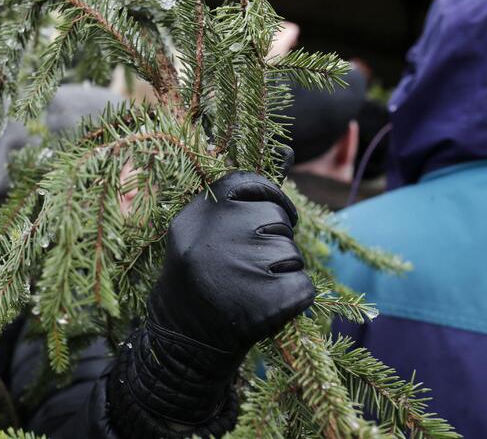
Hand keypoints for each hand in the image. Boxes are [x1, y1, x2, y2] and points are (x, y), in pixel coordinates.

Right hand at [149, 170, 314, 354]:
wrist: (183, 339)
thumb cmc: (202, 272)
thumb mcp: (211, 227)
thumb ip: (249, 191)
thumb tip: (287, 147)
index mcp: (198, 214)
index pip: (249, 182)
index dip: (265, 200)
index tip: (259, 221)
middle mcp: (216, 238)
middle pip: (276, 218)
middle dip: (271, 240)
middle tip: (245, 265)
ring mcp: (241, 270)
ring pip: (291, 253)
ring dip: (280, 270)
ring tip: (248, 287)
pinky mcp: (268, 303)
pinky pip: (303, 286)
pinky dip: (292, 298)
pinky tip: (263, 306)